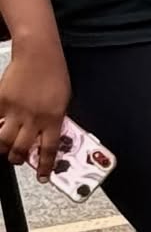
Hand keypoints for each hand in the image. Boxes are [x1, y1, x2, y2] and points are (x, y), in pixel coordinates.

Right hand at [0, 42, 70, 178]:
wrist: (38, 55)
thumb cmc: (53, 75)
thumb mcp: (63, 101)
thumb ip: (55, 121)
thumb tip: (47, 139)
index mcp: (54, 118)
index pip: (50, 149)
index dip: (46, 167)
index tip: (44, 177)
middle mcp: (34, 117)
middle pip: (21, 149)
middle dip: (18, 159)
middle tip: (17, 159)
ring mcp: (16, 110)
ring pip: (4, 141)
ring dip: (4, 148)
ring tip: (6, 148)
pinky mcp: (1, 102)